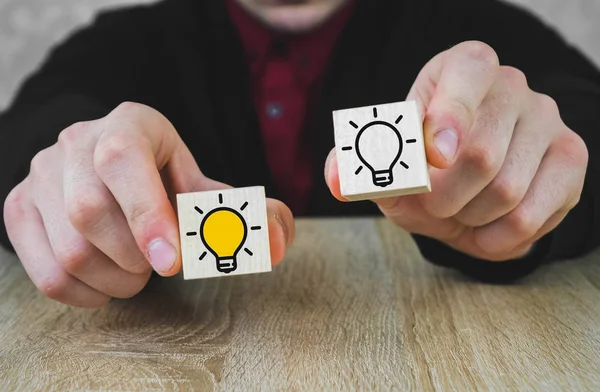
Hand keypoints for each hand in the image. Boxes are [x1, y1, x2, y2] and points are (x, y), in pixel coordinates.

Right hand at [4, 102, 294, 306]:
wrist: (113, 169)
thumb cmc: (168, 181)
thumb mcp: (208, 186)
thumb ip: (250, 213)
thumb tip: (275, 244)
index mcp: (130, 124)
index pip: (124, 159)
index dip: (146, 213)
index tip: (172, 262)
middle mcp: (76, 142)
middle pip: (88, 212)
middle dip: (135, 257)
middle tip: (160, 263)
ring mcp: (41, 175)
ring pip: (68, 249)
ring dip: (116, 279)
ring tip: (137, 270)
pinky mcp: (20, 208)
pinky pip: (47, 272)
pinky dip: (86, 294)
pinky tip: (109, 281)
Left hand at [325, 41, 587, 260]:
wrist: (471, 186)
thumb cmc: (425, 167)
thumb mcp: (388, 162)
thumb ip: (357, 166)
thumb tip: (337, 181)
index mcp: (462, 68)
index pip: (466, 73)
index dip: (449, 115)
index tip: (435, 156)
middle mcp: (511, 86)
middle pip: (479, 154)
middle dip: (441, 197)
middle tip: (429, 205)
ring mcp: (547, 119)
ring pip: (506, 190)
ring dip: (466, 218)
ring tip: (457, 212)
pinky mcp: (570, 158)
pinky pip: (531, 216)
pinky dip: (496, 238)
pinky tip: (483, 228)